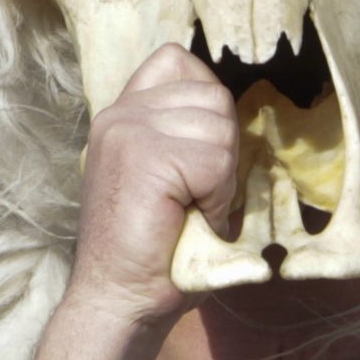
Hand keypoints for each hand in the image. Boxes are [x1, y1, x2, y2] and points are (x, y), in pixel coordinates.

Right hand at [68, 46, 242, 326]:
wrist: (118, 298)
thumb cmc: (154, 251)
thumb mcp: (170, 178)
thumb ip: (187, 137)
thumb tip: (241, 116)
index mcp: (123, 113)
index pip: (178, 60)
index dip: (208, 102)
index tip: (201, 157)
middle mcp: (120, 113)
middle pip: (214, 95)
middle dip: (223, 150)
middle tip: (197, 197)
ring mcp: (128, 130)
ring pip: (221, 128)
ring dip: (221, 179)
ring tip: (191, 210)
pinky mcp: (143, 155)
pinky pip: (216, 162)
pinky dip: (216, 199)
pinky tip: (190, 220)